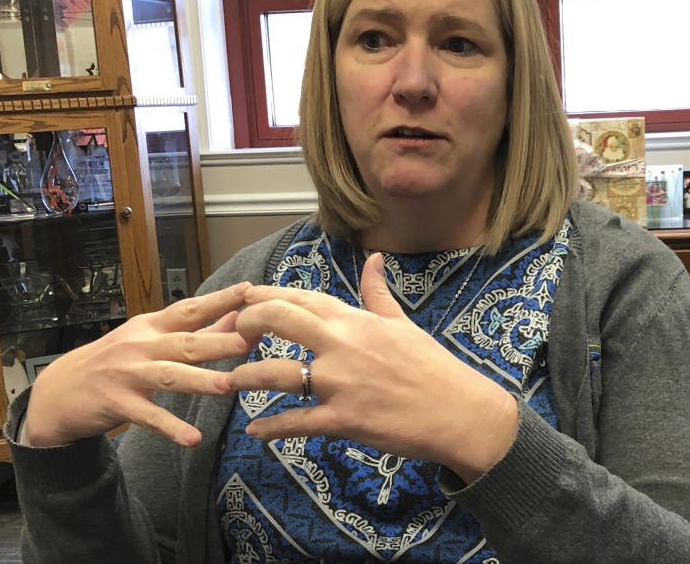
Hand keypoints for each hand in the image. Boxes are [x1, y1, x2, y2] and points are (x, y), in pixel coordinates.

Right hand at [24, 282, 253, 447]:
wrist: (59, 390)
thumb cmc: (115, 361)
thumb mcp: (149, 339)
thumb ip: (191, 331)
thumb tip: (235, 316)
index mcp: (151, 326)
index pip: (190, 309)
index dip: (219, 300)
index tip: (249, 291)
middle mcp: (141, 346)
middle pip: (185, 342)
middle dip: (218, 341)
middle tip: (250, 339)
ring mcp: (127, 374)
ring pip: (169, 376)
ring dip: (200, 380)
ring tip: (228, 386)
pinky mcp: (117, 404)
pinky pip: (149, 417)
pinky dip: (171, 428)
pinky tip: (193, 439)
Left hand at [231, 254, 517, 482]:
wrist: (459, 411)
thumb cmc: (432, 366)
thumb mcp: (403, 323)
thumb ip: (378, 292)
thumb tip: (373, 258)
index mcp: (355, 320)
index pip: (300, 297)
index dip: (266, 295)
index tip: (243, 297)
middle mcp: (342, 345)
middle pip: (279, 321)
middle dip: (246, 323)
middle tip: (231, 335)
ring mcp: (340, 383)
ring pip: (276, 374)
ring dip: (245, 378)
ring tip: (229, 382)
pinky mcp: (343, 420)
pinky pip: (296, 423)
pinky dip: (271, 428)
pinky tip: (255, 431)